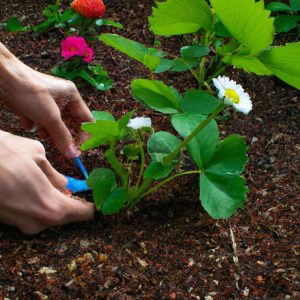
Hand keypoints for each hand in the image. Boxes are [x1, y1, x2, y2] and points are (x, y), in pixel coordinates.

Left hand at [0, 42, 92, 157]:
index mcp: (72, 96)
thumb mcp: (49, 117)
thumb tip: (73, 155)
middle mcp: (62, 100)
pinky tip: (26, 117)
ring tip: (40, 127)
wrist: (1, 77)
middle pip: (69, 125)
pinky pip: (39, 122)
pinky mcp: (34, 107)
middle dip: (63, 135)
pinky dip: (33, 124)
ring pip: (54, 126)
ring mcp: (47, 104)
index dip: (85, 135)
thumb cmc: (29, 91)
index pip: (86, 120)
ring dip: (46, 130)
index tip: (79, 150)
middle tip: (61, 148)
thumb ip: (62, 137)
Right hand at [0, 131, 93, 233]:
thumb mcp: (37, 156)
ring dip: (53, 200)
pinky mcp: (7, 221)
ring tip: (49, 180)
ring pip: (48, 214)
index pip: (83, 213)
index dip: (91, 204)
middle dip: (71, 200)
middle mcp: (38, 223)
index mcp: (52, 207)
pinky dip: (37, 201)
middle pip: (66, 215)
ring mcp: (20, 225)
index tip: (95, 195)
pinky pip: (31, 213)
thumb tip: (66, 184)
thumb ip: (56, 175)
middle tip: (74, 183)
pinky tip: (32, 185)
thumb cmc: (3, 154)